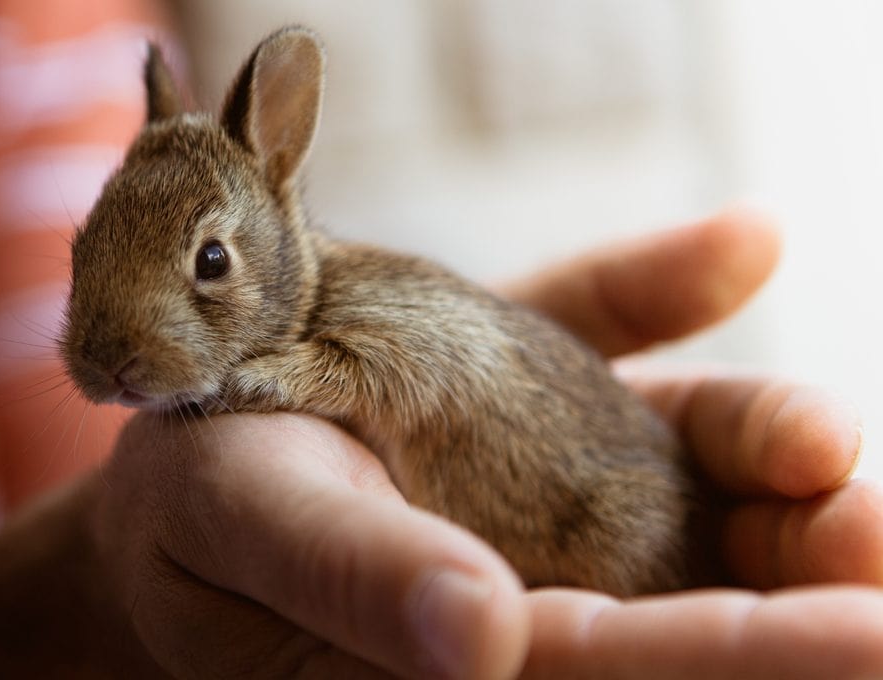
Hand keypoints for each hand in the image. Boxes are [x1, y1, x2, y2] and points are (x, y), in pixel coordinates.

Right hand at [87, 209, 882, 679]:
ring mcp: (545, 509)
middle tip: (874, 538)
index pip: (615, 666)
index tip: (866, 638)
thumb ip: (351, 574)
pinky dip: (679, 320)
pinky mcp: (538, 426)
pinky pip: (629, 386)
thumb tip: (483, 635)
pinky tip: (735, 246)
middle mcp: (528, 588)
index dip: (742, 659)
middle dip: (797, 593)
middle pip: (684, 610)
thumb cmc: (199, 504)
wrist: (199, 446)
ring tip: (832, 453)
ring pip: (690, 517)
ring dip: (781, 489)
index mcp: (459, 639)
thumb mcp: (250, 521)